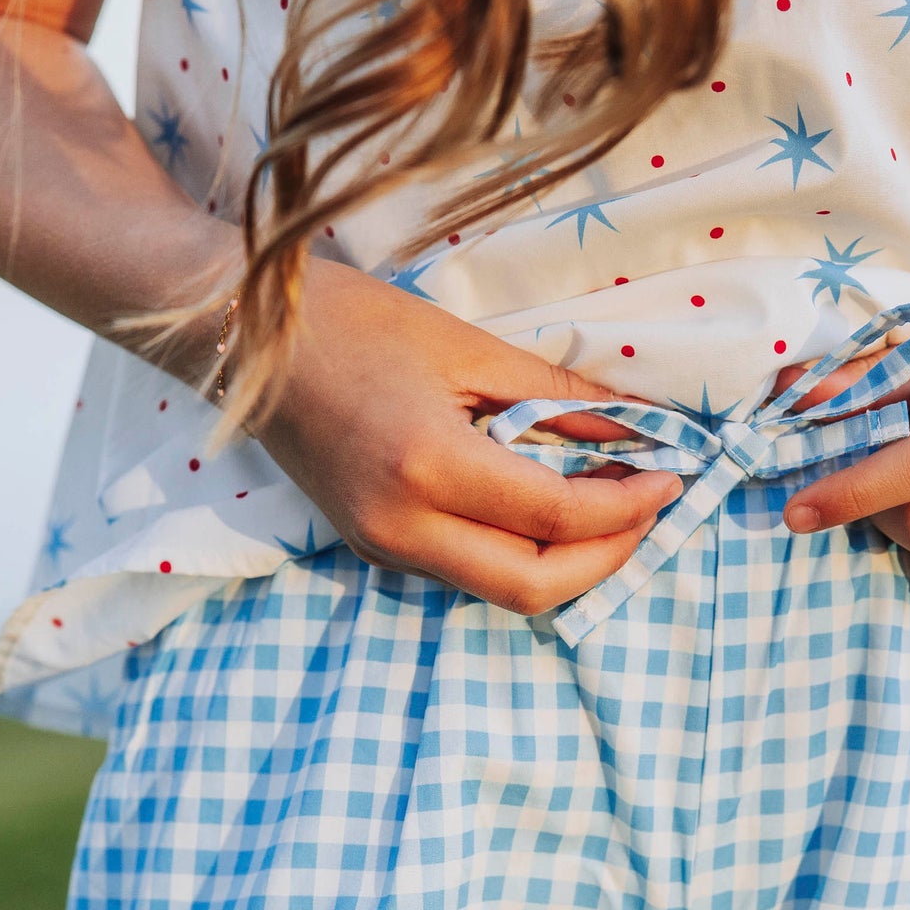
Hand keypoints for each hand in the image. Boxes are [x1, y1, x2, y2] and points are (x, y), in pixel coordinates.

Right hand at [256, 256, 680, 615]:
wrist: (236, 336)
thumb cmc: (349, 320)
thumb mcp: (467, 347)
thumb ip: (559, 400)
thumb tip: (641, 430)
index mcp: (425, 467)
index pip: (556, 520)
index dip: (628, 506)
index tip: (674, 474)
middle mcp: (399, 527)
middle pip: (535, 589)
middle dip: (610, 556)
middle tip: (651, 503)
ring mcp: (379, 546)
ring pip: (502, 590)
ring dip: (570, 561)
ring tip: (613, 501)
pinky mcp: (370, 546)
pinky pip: (467, 570)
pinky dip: (524, 551)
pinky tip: (552, 505)